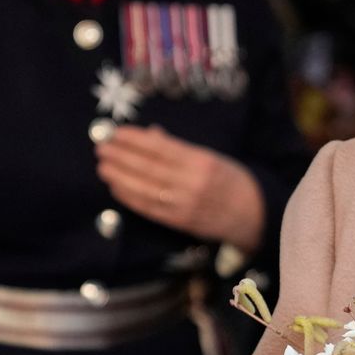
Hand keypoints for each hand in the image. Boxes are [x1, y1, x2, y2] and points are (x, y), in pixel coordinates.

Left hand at [95, 125, 264, 252]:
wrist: (253, 214)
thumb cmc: (232, 180)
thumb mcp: (212, 157)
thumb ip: (180, 148)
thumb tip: (150, 135)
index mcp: (203, 162)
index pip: (162, 148)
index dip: (136, 140)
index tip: (117, 133)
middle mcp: (192, 183)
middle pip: (149, 168)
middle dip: (122, 157)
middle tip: (101, 147)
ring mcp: (184, 204)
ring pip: (144, 188)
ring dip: (120, 177)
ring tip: (103, 166)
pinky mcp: (178, 221)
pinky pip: (148, 208)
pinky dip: (129, 197)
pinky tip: (116, 187)